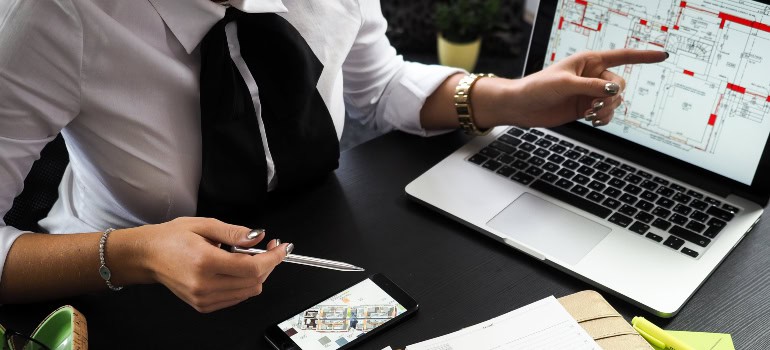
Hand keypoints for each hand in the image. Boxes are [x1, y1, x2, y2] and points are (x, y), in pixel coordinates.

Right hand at [125, 217, 288, 312]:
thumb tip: (258, 236)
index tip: (282, 247)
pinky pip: (236, 298)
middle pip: (254, 281)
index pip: (252, 267)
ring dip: (257, 274)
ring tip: (249, 257)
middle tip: (269, 247)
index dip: (273, 258)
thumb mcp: (204, 225)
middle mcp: (205, 284)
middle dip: (268, 264)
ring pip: (248, 292)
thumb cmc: (171, 238)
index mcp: (205, 262)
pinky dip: (244, 284)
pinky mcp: (203, 305)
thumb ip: (234, 232)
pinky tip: (236, 269)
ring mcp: (204, 298)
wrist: (147, 256)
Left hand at [476, 49, 667, 127]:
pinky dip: (604, 118)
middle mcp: (593, 75)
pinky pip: (607, 114)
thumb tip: (614, 91)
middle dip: (612, 97)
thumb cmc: (539, 87)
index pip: (623, 56)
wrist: (523, 106)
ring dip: (607, 110)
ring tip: (589, 114)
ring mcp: (591, 93)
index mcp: (590, 61)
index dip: (644, 56)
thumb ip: (592, 87)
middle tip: (593, 106)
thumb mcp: (566, 84)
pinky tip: (594, 121)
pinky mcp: (586, 107)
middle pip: (620, 84)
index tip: (663, 55)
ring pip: (615, 101)